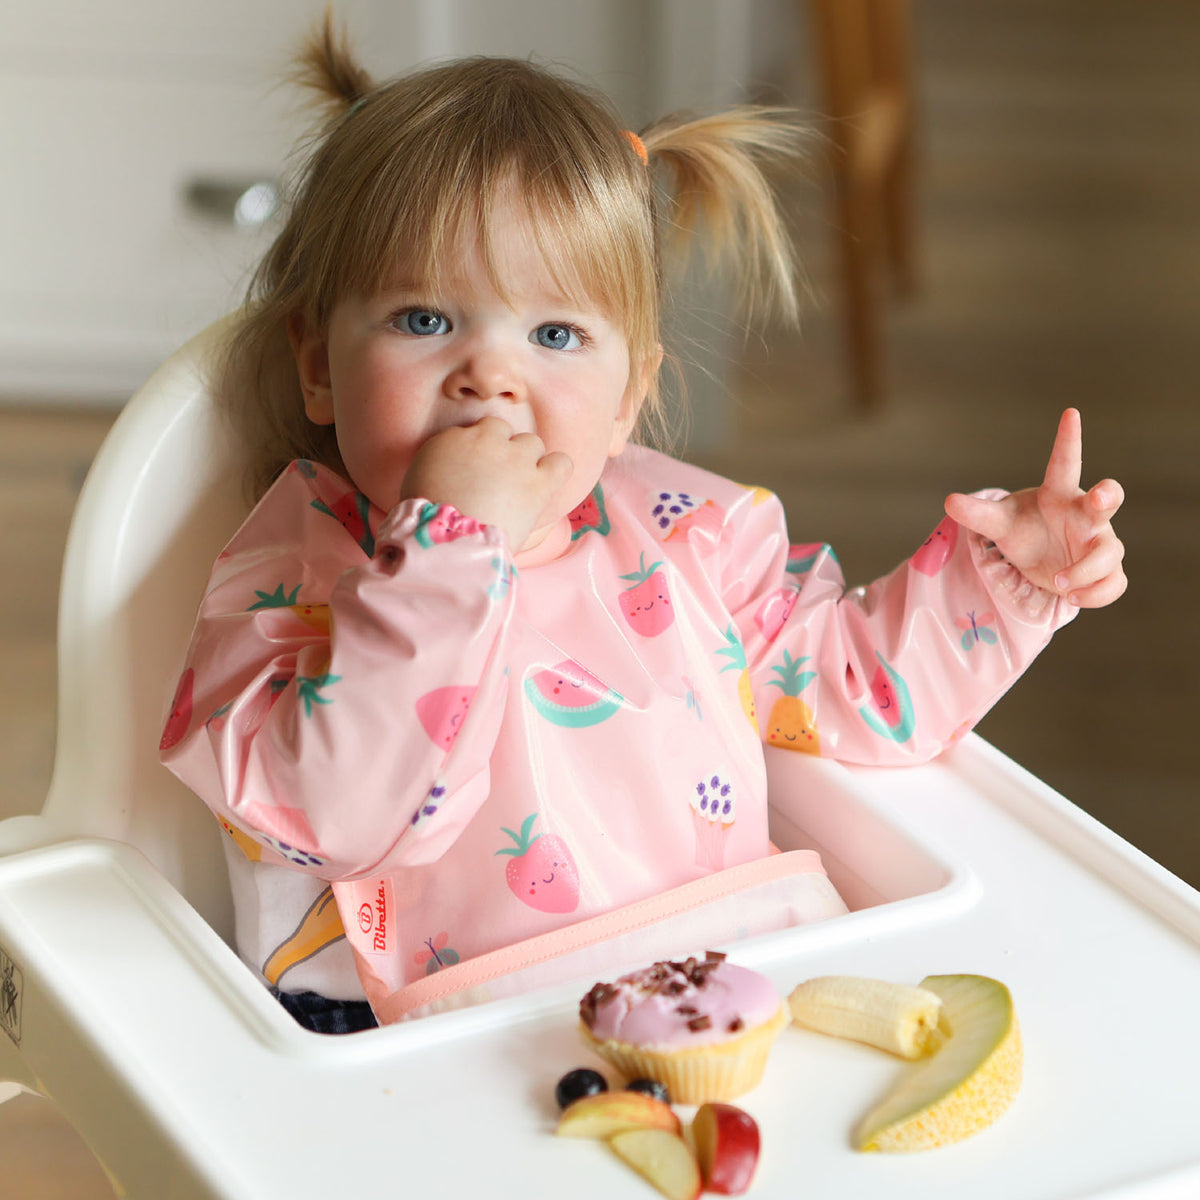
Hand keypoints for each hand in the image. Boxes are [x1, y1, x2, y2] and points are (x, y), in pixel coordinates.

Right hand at [399, 417, 572, 549]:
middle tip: (495, 480)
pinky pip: (561, 462)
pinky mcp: (538, 483)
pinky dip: (555, 470)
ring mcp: (515, 459)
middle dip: (501, 451)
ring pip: (531, 443)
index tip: (474, 473)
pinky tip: (545, 484)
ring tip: (519, 487)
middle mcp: (485, 440)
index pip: (472, 432)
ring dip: (526, 460)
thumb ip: (441, 466)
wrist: (447, 545)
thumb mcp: (418, 482)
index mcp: (451, 439)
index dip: (475, 453)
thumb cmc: (425, 524)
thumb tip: (456, 470)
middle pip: (501, 430)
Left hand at [944, 408, 1126, 607]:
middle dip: (1107, 495)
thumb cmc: (1024, 530)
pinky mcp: (1106, 570)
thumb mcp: (998, 523)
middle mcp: (1085, 514)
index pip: (1064, 463)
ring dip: (1086, 571)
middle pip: (1109, 497)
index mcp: (1058, 495)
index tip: (1069, 412)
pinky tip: (1070, 597)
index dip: (1068, 439)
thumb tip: (948, 501)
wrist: (1039, 563)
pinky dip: (1096, 594)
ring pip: (1111, 552)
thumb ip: (977, 513)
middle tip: (1097, 497)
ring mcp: (1099, 542)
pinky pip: (1115, 583)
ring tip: (1057, 582)